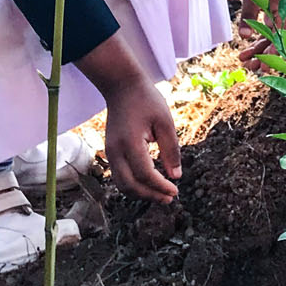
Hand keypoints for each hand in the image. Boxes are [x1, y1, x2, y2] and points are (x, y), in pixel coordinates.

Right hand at [101, 73, 181, 202]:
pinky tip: (150, 184)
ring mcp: (110, 153)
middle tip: (170, 198)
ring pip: (122, 185)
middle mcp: (115, 151)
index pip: (145, 174)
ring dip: (141, 193)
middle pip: (130, 185)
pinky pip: (120, 176)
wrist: (122, 87)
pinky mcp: (110, 152)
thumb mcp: (165, 121)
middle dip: (150, 195)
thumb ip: (171, 149)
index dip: (160, 186)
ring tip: (161, 195)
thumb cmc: (146, 100)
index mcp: (129, 142)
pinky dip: (134, 185)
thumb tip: (176, 176)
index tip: (176, 190)